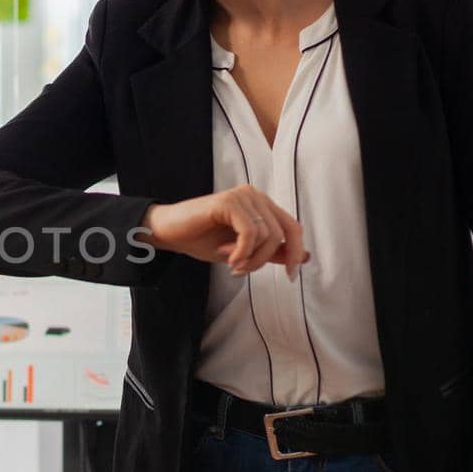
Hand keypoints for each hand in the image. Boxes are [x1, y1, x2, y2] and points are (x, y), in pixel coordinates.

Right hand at [142, 185, 308, 276]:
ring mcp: (242, 196)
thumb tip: (303, 257)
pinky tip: (225, 256)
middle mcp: (255, 195)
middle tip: (242, 271)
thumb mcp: (243, 252)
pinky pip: (250, 232)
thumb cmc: (202, 240)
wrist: (169, 233)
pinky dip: (241, 251)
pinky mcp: (228, 201)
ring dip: (250, 258)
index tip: (290, 276)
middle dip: (266, 260)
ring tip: (229, 262)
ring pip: (268, 235)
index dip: (295, 252)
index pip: (293, 227)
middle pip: (284, 232)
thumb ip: (270, 251)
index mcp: (261, 205)